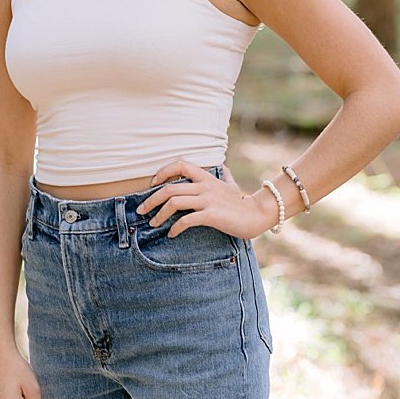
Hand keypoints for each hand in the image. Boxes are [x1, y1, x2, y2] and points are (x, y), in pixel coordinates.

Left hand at [138, 159, 277, 238]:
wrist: (258, 214)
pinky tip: (171, 234)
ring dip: (158, 215)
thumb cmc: (243, 202)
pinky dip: (174, 228)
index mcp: (207, 177)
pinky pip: (186, 220)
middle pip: (169, 188)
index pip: (181, 164)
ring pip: (174, 203)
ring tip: (152, 224)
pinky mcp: (211, 215)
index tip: (152, 184)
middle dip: (151, 200)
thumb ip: (225, 176)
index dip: (163, 172)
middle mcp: (205, 186)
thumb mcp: (232, 185)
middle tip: (141, 211)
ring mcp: (208, 200)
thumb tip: (224, 169)